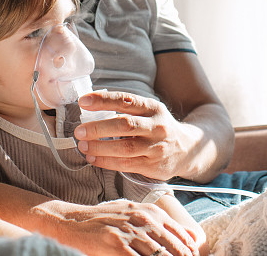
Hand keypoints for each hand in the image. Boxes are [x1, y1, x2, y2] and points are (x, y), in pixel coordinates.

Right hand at [46, 199, 198, 255]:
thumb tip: (185, 236)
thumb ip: (157, 222)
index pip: (180, 234)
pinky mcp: (116, 245)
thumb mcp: (134, 213)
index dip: (189, 251)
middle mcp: (143, 219)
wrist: (73, 221)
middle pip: (173, 247)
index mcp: (150, 211)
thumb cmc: (105, 219)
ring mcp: (130, 232)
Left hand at [74, 91, 199, 180]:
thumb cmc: (158, 127)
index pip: (126, 100)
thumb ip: (126, 109)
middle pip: (124, 125)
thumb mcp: (149, 112)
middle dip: (98, 128)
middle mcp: (157, 126)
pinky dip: (106, 162)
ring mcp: (156, 147)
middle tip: (79, 131)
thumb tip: (90, 107)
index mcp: (153, 108)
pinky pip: (125, 165)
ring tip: (83, 146)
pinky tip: (93, 158)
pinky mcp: (153, 166)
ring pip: (124, 148)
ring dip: (99, 147)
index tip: (83, 101)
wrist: (188, 149)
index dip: (104, 100)